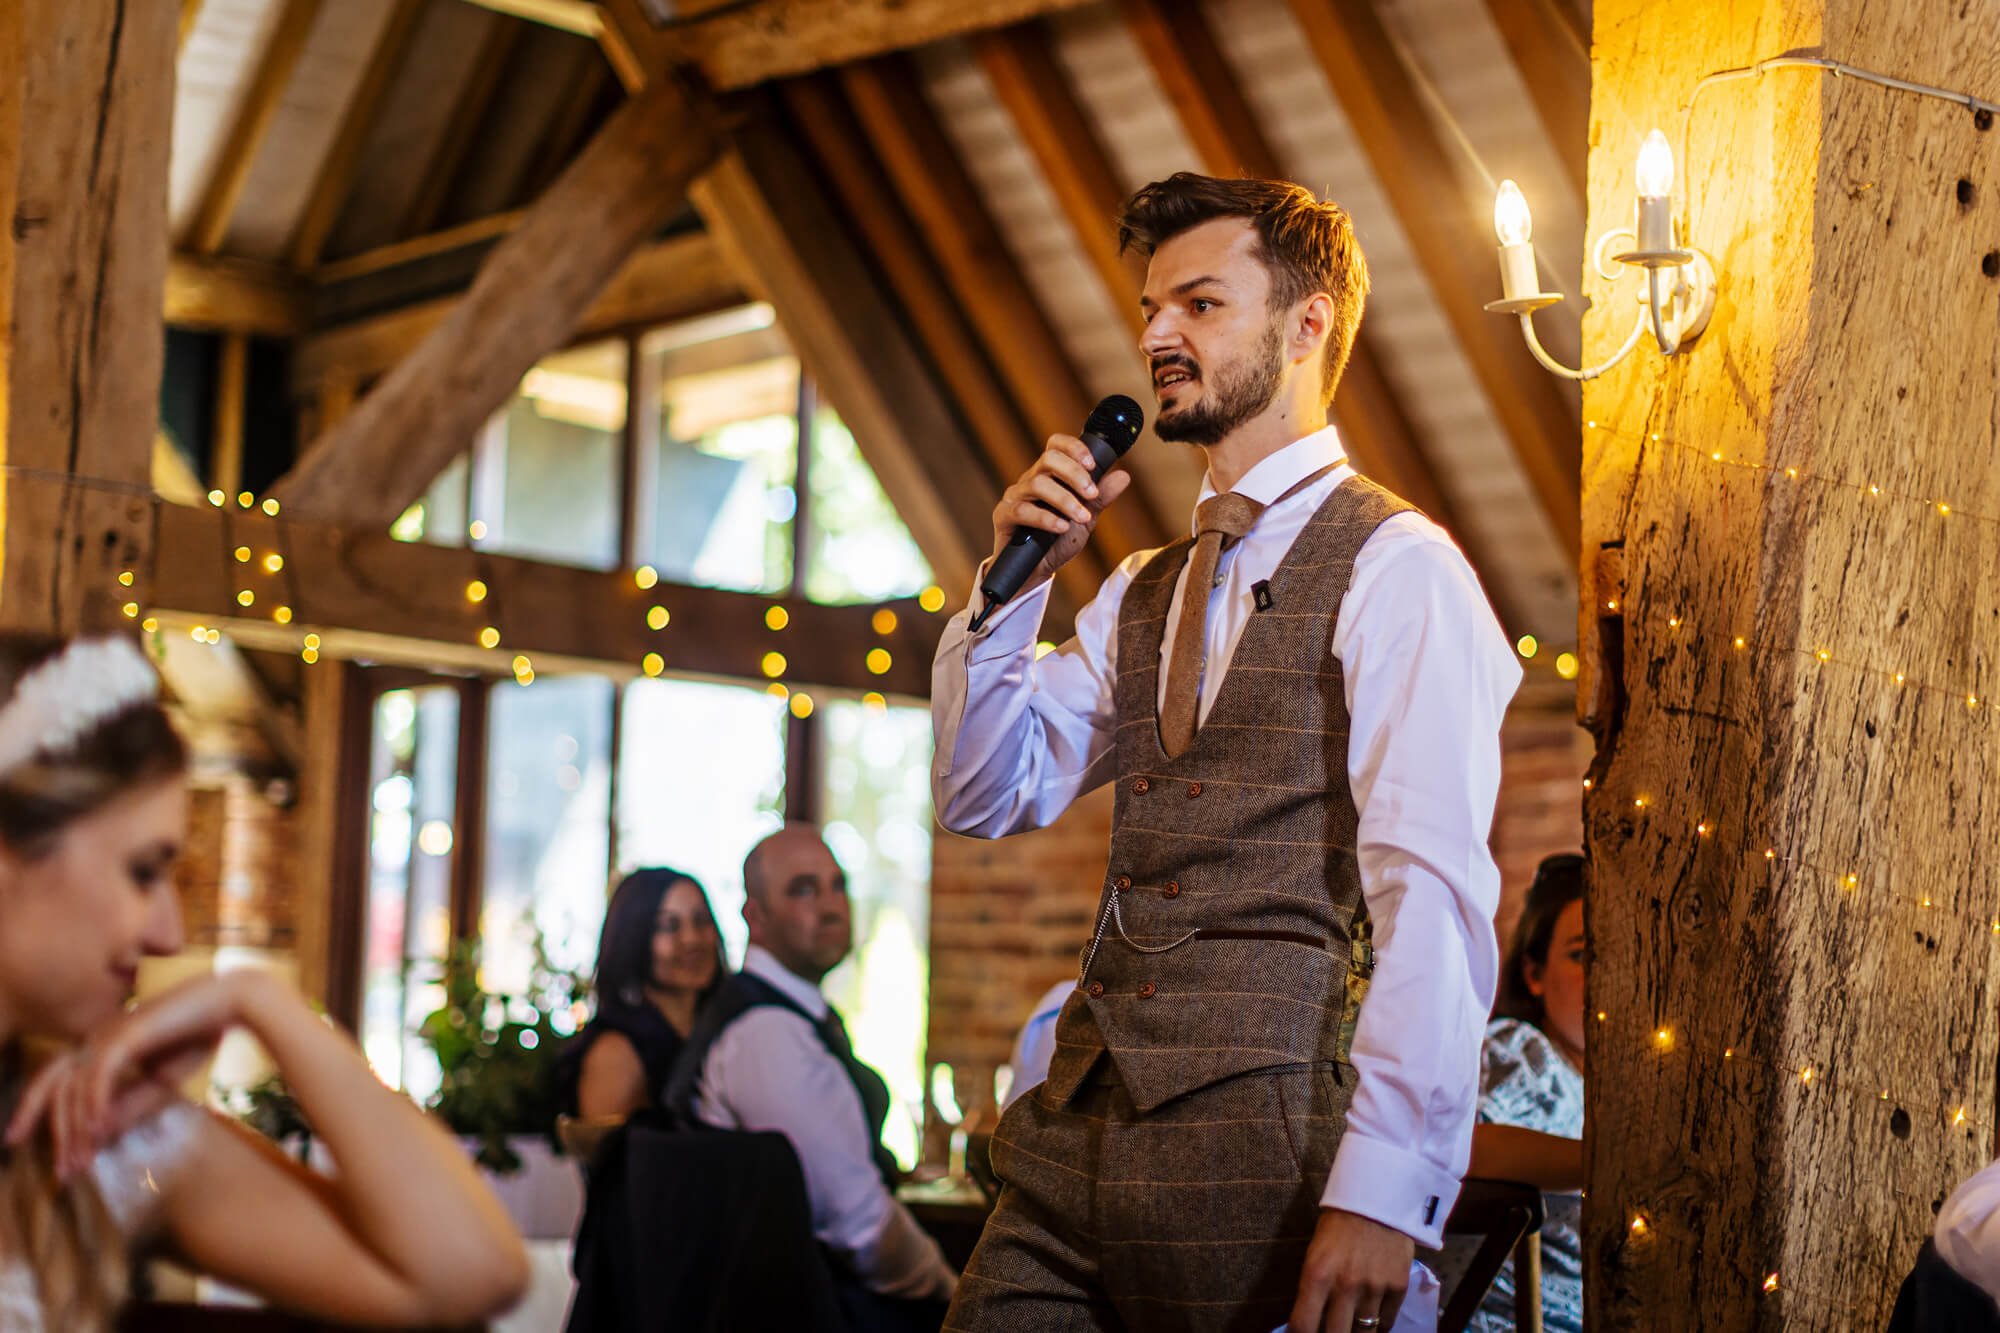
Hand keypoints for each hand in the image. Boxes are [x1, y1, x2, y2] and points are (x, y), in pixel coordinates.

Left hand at [5, 972, 252, 1177]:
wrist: (230, 1003)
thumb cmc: (200, 1034)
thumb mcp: (162, 1081)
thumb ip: (132, 1103)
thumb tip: (101, 1134)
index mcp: (106, 1045)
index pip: (69, 1089)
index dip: (64, 1127)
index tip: (71, 1162)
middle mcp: (98, 1038)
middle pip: (58, 1088)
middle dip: (57, 1132)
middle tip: (65, 1171)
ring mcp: (108, 1035)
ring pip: (75, 1087)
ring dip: (75, 1127)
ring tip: (80, 1159)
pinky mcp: (124, 1035)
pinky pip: (99, 1074)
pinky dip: (95, 1103)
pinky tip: (97, 1129)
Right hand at [989, 434, 1134, 583]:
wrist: (1035, 571)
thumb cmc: (1057, 541)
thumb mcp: (1085, 519)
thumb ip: (1101, 498)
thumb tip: (1123, 476)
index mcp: (1049, 475)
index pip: (1057, 445)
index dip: (1074, 448)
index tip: (1092, 464)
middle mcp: (1030, 480)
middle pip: (1048, 458)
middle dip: (1074, 474)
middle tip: (1091, 494)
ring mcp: (1015, 497)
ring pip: (1037, 484)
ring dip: (1065, 500)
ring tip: (1081, 517)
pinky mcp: (1003, 516)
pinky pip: (1022, 510)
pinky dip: (1046, 518)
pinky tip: (1061, 527)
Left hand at [1289, 1207, 1413, 1332]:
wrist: (1378, 1198)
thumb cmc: (1338, 1225)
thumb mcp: (1315, 1253)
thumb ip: (1313, 1287)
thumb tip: (1311, 1320)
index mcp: (1317, 1275)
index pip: (1302, 1325)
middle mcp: (1345, 1286)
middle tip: (1332, 1328)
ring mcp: (1374, 1288)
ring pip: (1365, 1332)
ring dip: (1357, 1330)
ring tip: (1353, 1324)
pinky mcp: (1398, 1287)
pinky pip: (1387, 1322)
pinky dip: (1379, 1323)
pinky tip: (1373, 1316)